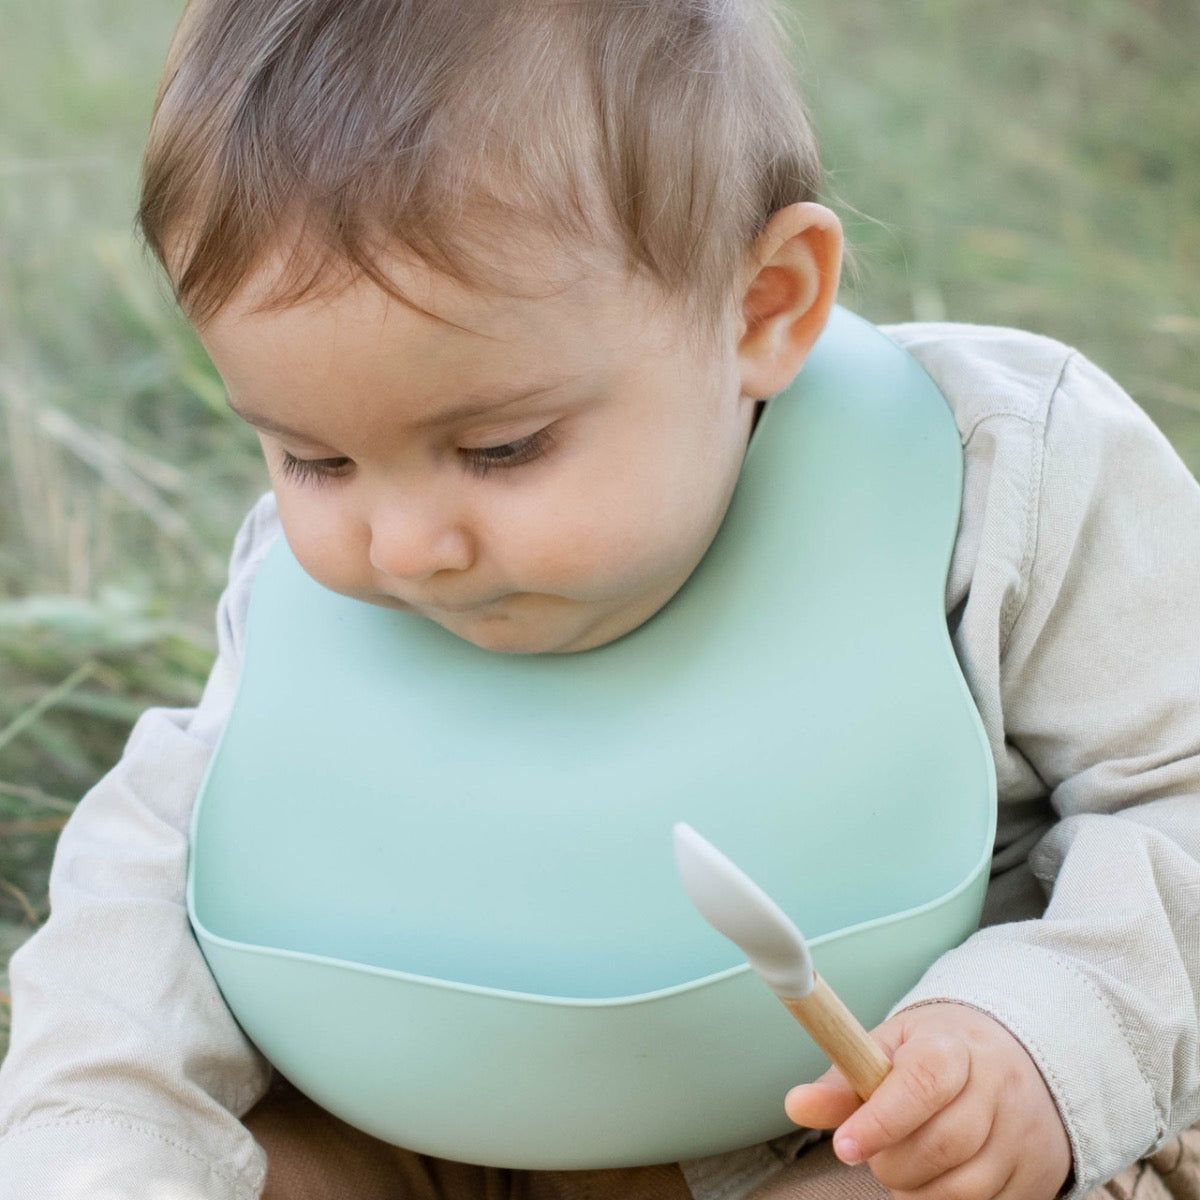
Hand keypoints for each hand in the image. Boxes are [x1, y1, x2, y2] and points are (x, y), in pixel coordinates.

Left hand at [784, 1002, 1071, 1199]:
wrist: (1013, 1058)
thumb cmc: (935, 1054)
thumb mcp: (887, 1049)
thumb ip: (842, 1081)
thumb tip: (796, 1105)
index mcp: (954, 1046)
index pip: (922, 1082)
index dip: (881, 1120)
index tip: (845, 1146)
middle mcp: (998, 1087)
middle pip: (943, 1144)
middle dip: (893, 1161)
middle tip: (872, 1152)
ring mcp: (1023, 1135)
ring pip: (965, 1187)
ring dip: (917, 1190)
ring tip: (901, 1166)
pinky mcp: (1037, 1175)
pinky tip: (932, 1181)